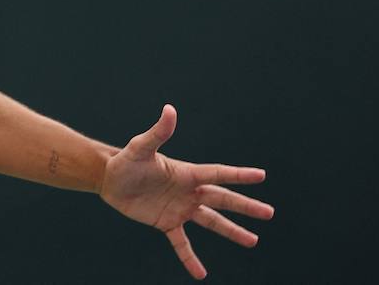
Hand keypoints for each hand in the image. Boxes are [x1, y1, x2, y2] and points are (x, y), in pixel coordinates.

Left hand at [100, 104, 273, 279]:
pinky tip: (200, 273)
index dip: (238, 175)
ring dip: (231, 231)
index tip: (261, 176)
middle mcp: (188, 192)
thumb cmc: (125, 160)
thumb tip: (170, 110)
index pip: (217, 174)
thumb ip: (158, 132)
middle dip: (245, 207)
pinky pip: (182, 243)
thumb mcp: (140, 147)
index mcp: (186, 173)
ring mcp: (179, 209)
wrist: (109, 178)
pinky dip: (190, 258)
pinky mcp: (166, 223)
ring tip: (252, 241)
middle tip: (269, 213)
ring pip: (211, 222)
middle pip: (222, 200)